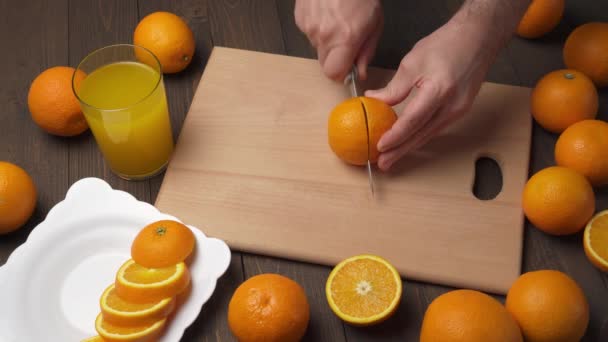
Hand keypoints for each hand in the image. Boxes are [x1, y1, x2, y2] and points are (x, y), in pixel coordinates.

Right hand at [295, 0, 382, 80]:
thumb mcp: (375, 25)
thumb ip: (366, 52)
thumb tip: (359, 73)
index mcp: (344, 40)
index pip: (333, 74)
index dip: (340, 73)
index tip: (347, 67)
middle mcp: (323, 36)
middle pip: (324, 63)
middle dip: (335, 57)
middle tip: (346, 41)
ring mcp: (309, 27)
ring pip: (317, 47)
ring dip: (326, 40)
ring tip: (337, 21)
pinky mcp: (300, 18)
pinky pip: (309, 32)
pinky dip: (318, 27)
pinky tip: (327, 13)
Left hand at [365, 20, 501, 170]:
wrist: (479, 38)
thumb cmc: (447, 44)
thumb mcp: (413, 62)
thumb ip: (394, 87)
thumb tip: (373, 100)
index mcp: (439, 90)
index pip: (412, 120)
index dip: (395, 136)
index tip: (380, 146)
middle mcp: (452, 105)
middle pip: (421, 134)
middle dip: (400, 151)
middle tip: (383, 165)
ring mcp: (459, 110)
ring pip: (430, 134)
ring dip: (410, 147)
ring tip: (391, 158)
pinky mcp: (460, 110)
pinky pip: (437, 128)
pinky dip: (421, 136)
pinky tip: (409, 142)